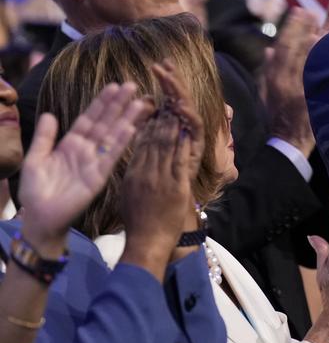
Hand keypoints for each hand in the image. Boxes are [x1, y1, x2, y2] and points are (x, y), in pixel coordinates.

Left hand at [18, 84, 150, 256]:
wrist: (39, 217)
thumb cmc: (35, 191)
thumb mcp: (34, 160)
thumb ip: (44, 138)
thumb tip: (50, 114)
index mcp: (70, 144)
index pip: (89, 119)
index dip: (101, 103)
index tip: (113, 87)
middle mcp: (86, 150)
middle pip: (105, 122)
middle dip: (119, 105)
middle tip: (132, 86)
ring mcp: (94, 162)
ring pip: (113, 136)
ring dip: (126, 119)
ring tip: (139, 103)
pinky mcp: (98, 176)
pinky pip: (111, 156)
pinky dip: (121, 142)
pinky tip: (131, 128)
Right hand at [120, 112, 194, 281]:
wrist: (147, 243)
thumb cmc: (138, 222)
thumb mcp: (129, 194)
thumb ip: (133, 174)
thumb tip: (137, 158)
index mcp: (132, 174)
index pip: (140, 143)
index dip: (148, 124)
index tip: (153, 109)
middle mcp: (144, 173)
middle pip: (152, 140)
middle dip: (161, 118)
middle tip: (166, 99)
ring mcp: (160, 179)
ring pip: (165, 145)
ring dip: (172, 124)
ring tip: (176, 106)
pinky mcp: (175, 186)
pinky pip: (179, 159)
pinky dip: (183, 142)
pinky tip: (186, 128)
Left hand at [152, 59, 204, 179]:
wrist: (159, 211)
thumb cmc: (150, 180)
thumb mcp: (143, 148)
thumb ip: (145, 126)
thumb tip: (145, 101)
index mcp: (169, 127)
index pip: (167, 97)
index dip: (164, 81)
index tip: (158, 64)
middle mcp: (182, 129)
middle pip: (178, 99)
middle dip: (172, 81)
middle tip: (166, 63)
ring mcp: (190, 138)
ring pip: (186, 110)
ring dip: (179, 93)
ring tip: (171, 78)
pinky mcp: (196, 148)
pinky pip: (194, 129)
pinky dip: (188, 116)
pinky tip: (180, 105)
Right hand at [266, 8, 320, 155]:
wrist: (289, 142)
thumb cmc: (278, 114)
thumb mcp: (267, 90)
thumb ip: (269, 68)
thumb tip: (270, 49)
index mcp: (278, 73)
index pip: (288, 42)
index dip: (297, 24)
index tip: (305, 9)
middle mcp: (295, 75)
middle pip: (316, 38)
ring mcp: (312, 83)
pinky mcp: (327, 92)